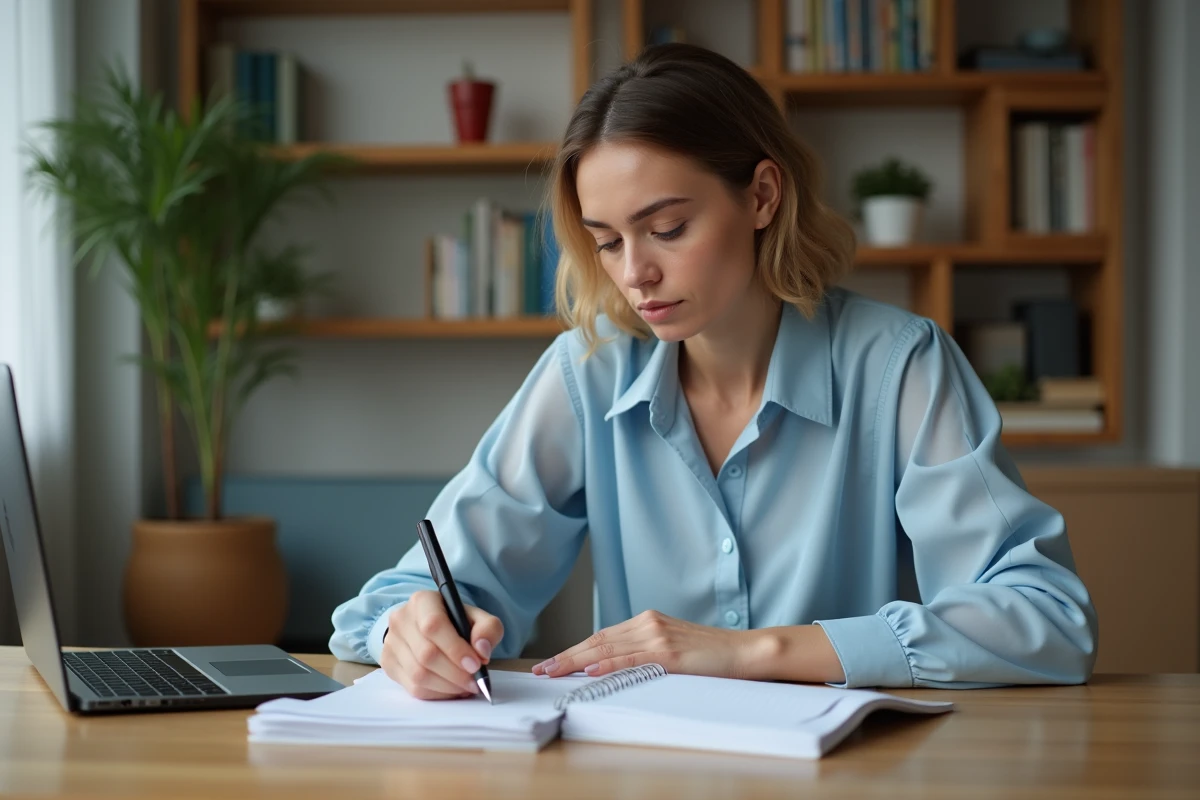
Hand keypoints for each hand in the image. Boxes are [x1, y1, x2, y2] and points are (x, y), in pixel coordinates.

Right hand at [379, 590, 503, 699]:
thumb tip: (482, 650)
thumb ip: (488, 629)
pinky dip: (437, 694)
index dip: (455, 648)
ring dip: (448, 687)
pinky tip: (451, 689)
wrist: (429, 629)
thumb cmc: (456, 623)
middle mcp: (401, 619)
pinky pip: (413, 687)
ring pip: (419, 675)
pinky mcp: (388, 664)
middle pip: (426, 654)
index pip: (433, 625)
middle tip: (475, 682)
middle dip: (455, 673)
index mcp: (422, 601)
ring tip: (466, 686)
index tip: (476, 665)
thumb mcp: (477, 618)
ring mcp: (391, 643)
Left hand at [532, 610, 755, 679]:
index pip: (602, 636)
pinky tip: (591, 670)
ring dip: (577, 661)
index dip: (575, 649)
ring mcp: (658, 637)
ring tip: (554, 672)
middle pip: (598, 640)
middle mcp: (648, 624)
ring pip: (608, 649)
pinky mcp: (669, 653)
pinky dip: (608, 664)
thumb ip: (644, 651)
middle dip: (567, 656)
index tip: (554, 662)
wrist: (743, 651)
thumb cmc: (710, 654)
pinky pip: (632, 659)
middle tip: (542, 670)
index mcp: (647, 621)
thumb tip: (614, 665)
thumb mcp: (672, 648)